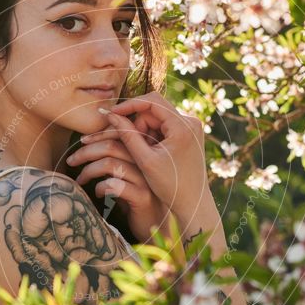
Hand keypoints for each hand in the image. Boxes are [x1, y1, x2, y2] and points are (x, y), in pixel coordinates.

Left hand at [65, 134, 172, 242]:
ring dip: (89, 170)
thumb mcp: (123, 176)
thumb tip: (87, 146)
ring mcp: (145, 180)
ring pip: (111, 164)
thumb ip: (113, 160)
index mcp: (140, 153)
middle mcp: (144, 163)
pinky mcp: (142, 197)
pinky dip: (100, 187)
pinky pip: (115, 185)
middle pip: (112, 146)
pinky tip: (97, 193)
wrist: (154, 226)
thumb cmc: (134, 199)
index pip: (119, 133)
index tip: (81, 141)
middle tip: (71, 161)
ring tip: (80, 179)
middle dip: (86, 152)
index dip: (98, 134)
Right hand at [81, 91, 209, 230]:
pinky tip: (154, 155)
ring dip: (146, 133)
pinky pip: (165, 127)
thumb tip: (111, 115)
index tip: (112, 114)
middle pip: (154, 111)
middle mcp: (191, 122)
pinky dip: (154, 138)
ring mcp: (192, 127)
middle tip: (135, 148)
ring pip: (158, 119)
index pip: (152, 101)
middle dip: (139, 126)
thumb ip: (128, 135)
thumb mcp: (145, 161)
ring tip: (147, 156)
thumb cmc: (171, 186)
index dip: (130, 105)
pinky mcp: (190, 134)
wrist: (193, 203)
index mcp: (183, 126)